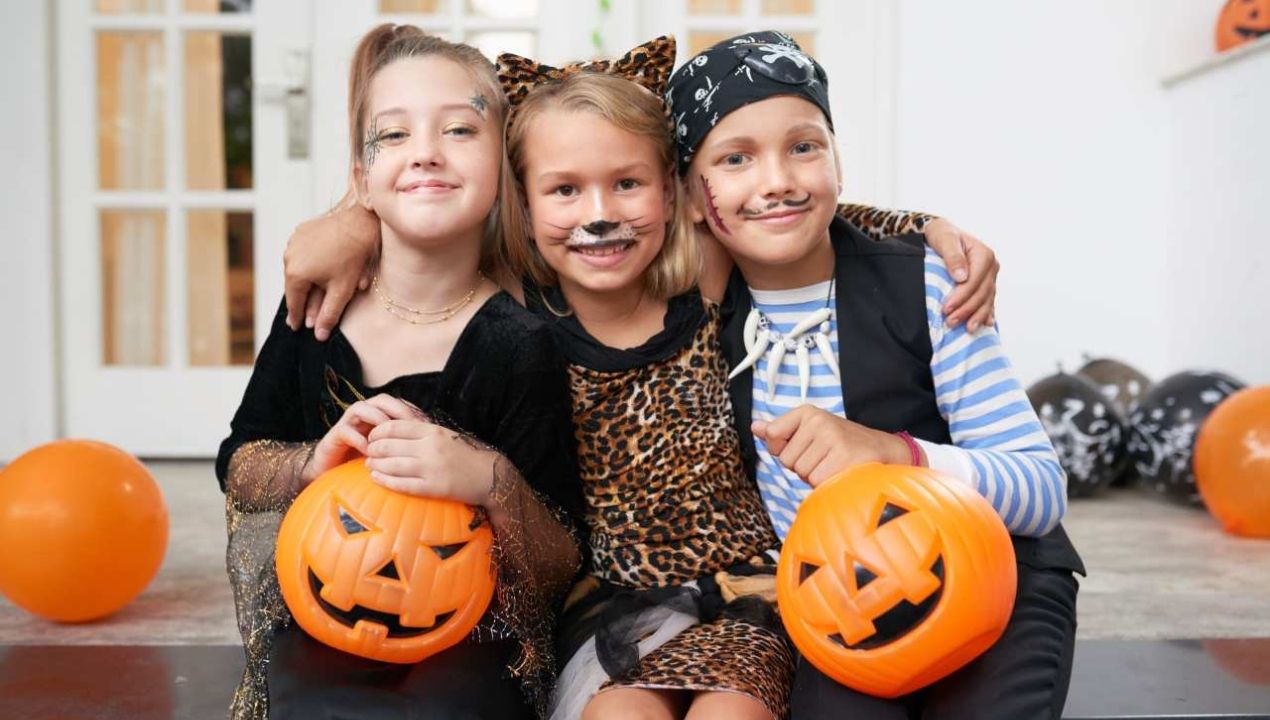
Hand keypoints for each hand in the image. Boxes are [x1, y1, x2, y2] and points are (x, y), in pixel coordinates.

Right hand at [283, 204, 379, 340]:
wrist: (360, 222)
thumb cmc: (353, 257)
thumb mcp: (342, 290)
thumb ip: (329, 314)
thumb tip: (318, 336)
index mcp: (296, 273)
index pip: (294, 302)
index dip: (296, 317)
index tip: (296, 327)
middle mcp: (289, 257)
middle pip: (294, 285)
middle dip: (301, 300)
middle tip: (300, 315)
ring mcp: (293, 242)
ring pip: (297, 268)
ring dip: (303, 280)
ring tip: (306, 292)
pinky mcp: (301, 231)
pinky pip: (301, 253)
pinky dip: (307, 262)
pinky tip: (314, 268)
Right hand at [302, 394, 424, 486]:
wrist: (332, 471)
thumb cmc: (365, 462)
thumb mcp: (390, 453)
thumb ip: (405, 445)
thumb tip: (432, 446)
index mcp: (379, 416)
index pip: (399, 404)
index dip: (413, 411)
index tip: (427, 425)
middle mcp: (364, 415)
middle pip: (381, 400)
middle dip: (397, 409)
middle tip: (410, 425)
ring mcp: (348, 423)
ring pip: (361, 408)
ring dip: (376, 419)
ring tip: (388, 435)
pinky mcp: (334, 436)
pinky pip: (345, 431)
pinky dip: (358, 439)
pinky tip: (368, 451)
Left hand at [365, 420, 499, 506]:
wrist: (489, 475)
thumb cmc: (464, 454)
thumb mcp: (443, 435)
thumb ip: (420, 431)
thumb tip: (392, 430)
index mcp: (432, 431)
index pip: (395, 427)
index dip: (378, 431)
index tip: (372, 436)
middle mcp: (430, 448)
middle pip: (389, 445)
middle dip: (373, 449)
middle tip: (368, 452)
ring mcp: (431, 469)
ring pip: (392, 465)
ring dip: (375, 465)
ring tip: (369, 465)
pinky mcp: (433, 488)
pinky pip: (402, 484)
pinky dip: (385, 481)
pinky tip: (376, 478)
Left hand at [752, 405, 919, 487]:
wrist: (884, 452)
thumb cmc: (841, 444)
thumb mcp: (810, 432)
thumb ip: (780, 431)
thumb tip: (755, 427)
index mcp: (807, 412)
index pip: (773, 436)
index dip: (785, 450)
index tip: (806, 447)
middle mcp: (818, 421)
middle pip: (787, 460)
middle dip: (803, 467)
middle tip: (826, 459)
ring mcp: (832, 438)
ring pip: (802, 473)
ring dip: (815, 477)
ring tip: (834, 466)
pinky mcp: (843, 457)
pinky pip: (816, 482)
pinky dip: (827, 485)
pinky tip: (841, 474)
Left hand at [922, 218, 998, 331]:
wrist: (942, 234)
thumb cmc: (942, 235)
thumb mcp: (945, 239)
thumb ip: (953, 256)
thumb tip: (961, 276)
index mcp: (984, 254)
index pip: (974, 281)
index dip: (962, 296)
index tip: (946, 308)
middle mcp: (991, 266)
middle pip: (981, 293)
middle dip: (967, 309)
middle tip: (950, 322)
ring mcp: (990, 277)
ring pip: (987, 300)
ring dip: (977, 315)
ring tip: (967, 329)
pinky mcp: (986, 284)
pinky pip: (988, 301)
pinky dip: (986, 313)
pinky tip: (985, 324)